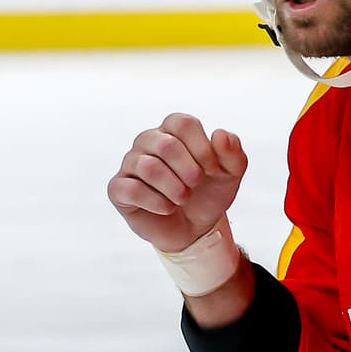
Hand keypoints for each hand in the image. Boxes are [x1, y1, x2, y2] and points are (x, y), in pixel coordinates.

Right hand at [108, 113, 247, 253]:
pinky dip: (156, 202)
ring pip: (148, 167)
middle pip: (165, 144)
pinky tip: (167, 208)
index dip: (202, 149)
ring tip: (183, 198)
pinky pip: (132, 189)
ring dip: (174, 188)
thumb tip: (219, 134)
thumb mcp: (231, 174)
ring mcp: (130, 163)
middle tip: (197, 185)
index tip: (213, 170)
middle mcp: (147, 141)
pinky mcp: (118, 188)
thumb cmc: (208, 192)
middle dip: (189, 170)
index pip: (183, 124)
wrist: (194, 228)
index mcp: (172, 130)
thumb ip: (232, 152)